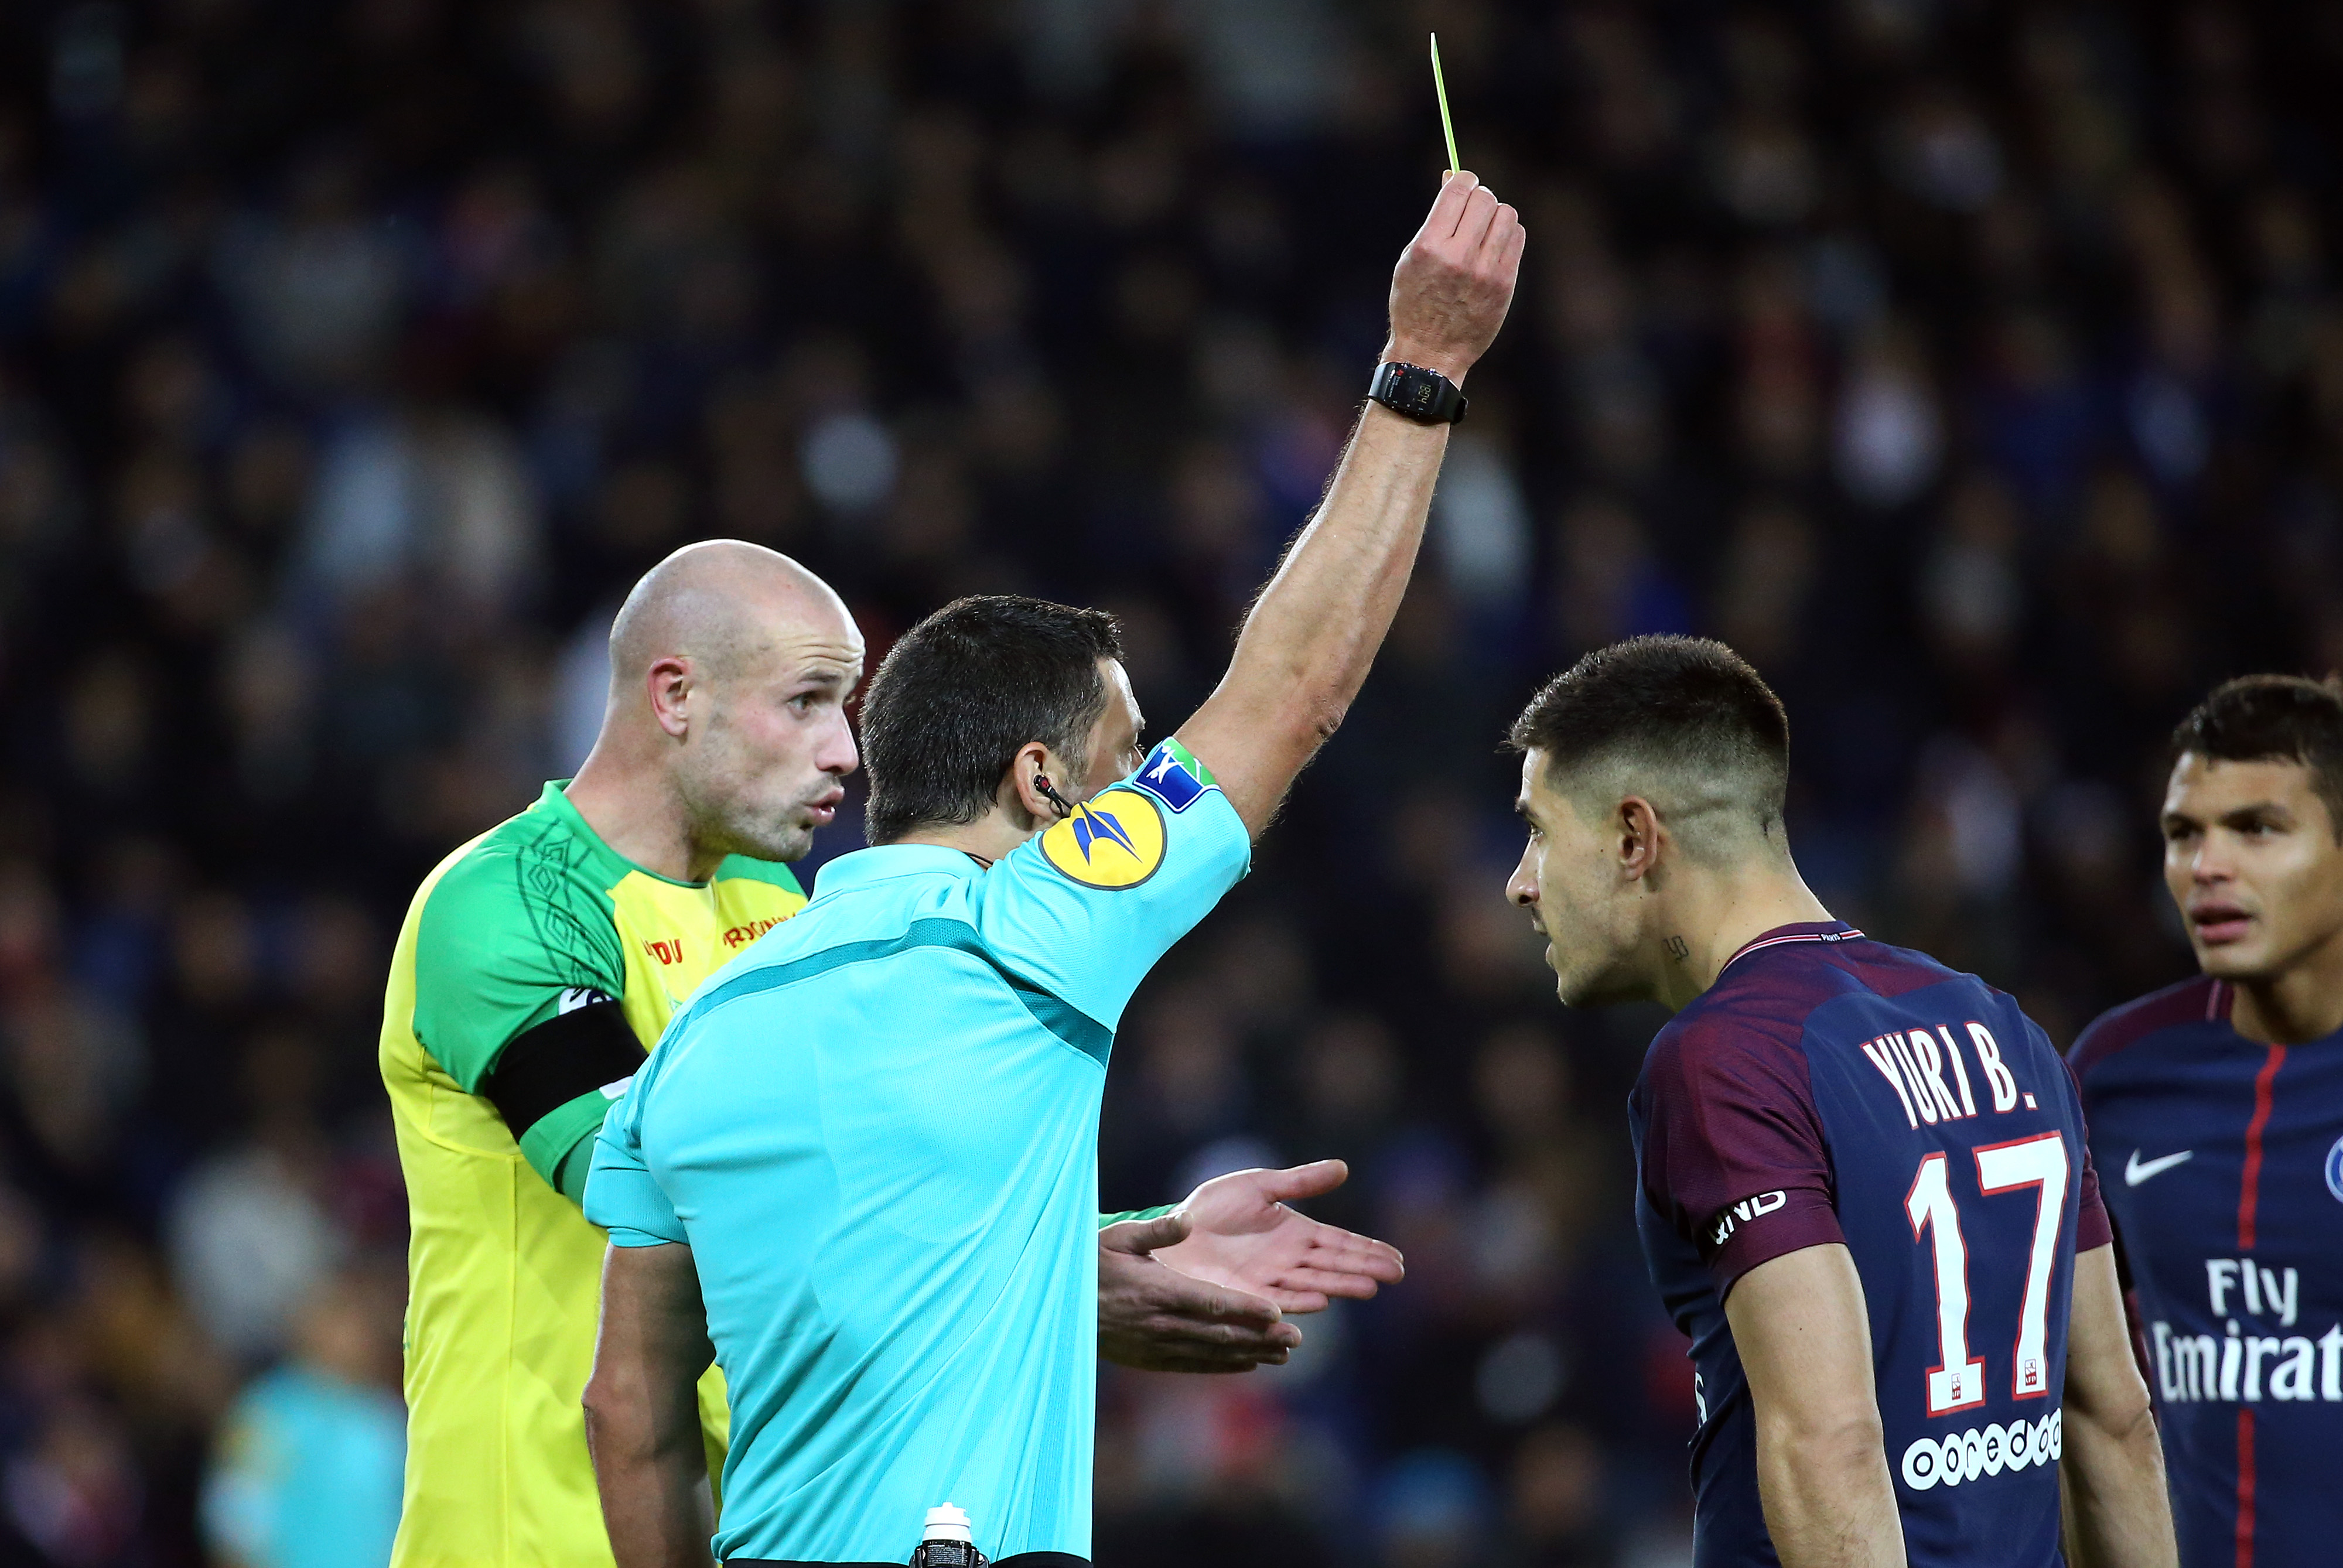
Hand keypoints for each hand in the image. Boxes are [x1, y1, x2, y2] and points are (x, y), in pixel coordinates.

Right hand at [1099, 1212, 1300, 1373]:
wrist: (1054, 1304)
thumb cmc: (1089, 1262)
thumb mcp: (1117, 1237)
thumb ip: (1156, 1231)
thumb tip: (1189, 1219)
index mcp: (1156, 1290)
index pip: (1210, 1302)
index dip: (1246, 1309)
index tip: (1277, 1313)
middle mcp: (1160, 1322)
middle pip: (1219, 1333)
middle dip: (1260, 1338)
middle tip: (1296, 1340)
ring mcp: (1155, 1344)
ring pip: (1211, 1353)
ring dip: (1249, 1354)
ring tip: (1283, 1355)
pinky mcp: (1149, 1358)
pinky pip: (1193, 1364)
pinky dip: (1223, 1365)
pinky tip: (1248, 1363)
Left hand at [1152, 1159, 1404, 1312]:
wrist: (1172, 1234)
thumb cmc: (1212, 1209)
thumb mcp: (1259, 1186)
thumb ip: (1300, 1182)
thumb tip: (1344, 1168)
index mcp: (1296, 1234)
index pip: (1339, 1242)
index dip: (1368, 1249)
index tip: (1397, 1257)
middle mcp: (1289, 1261)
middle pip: (1334, 1264)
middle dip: (1365, 1268)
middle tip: (1395, 1274)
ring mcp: (1270, 1280)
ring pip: (1314, 1282)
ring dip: (1341, 1285)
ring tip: (1368, 1286)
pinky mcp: (1247, 1295)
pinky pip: (1279, 1298)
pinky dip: (1301, 1298)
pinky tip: (1322, 1298)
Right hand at [1385, 170, 1524, 385]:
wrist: (1431, 353)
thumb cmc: (1415, 302)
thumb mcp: (1411, 259)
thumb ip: (1435, 219)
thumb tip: (1453, 176)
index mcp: (1429, 247)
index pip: (1458, 189)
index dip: (1463, 179)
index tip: (1463, 184)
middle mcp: (1458, 257)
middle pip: (1485, 198)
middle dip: (1479, 197)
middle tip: (1473, 210)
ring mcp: (1485, 272)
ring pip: (1506, 214)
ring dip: (1496, 215)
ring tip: (1484, 230)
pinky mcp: (1505, 284)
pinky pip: (1517, 237)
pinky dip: (1508, 234)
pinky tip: (1494, 246)